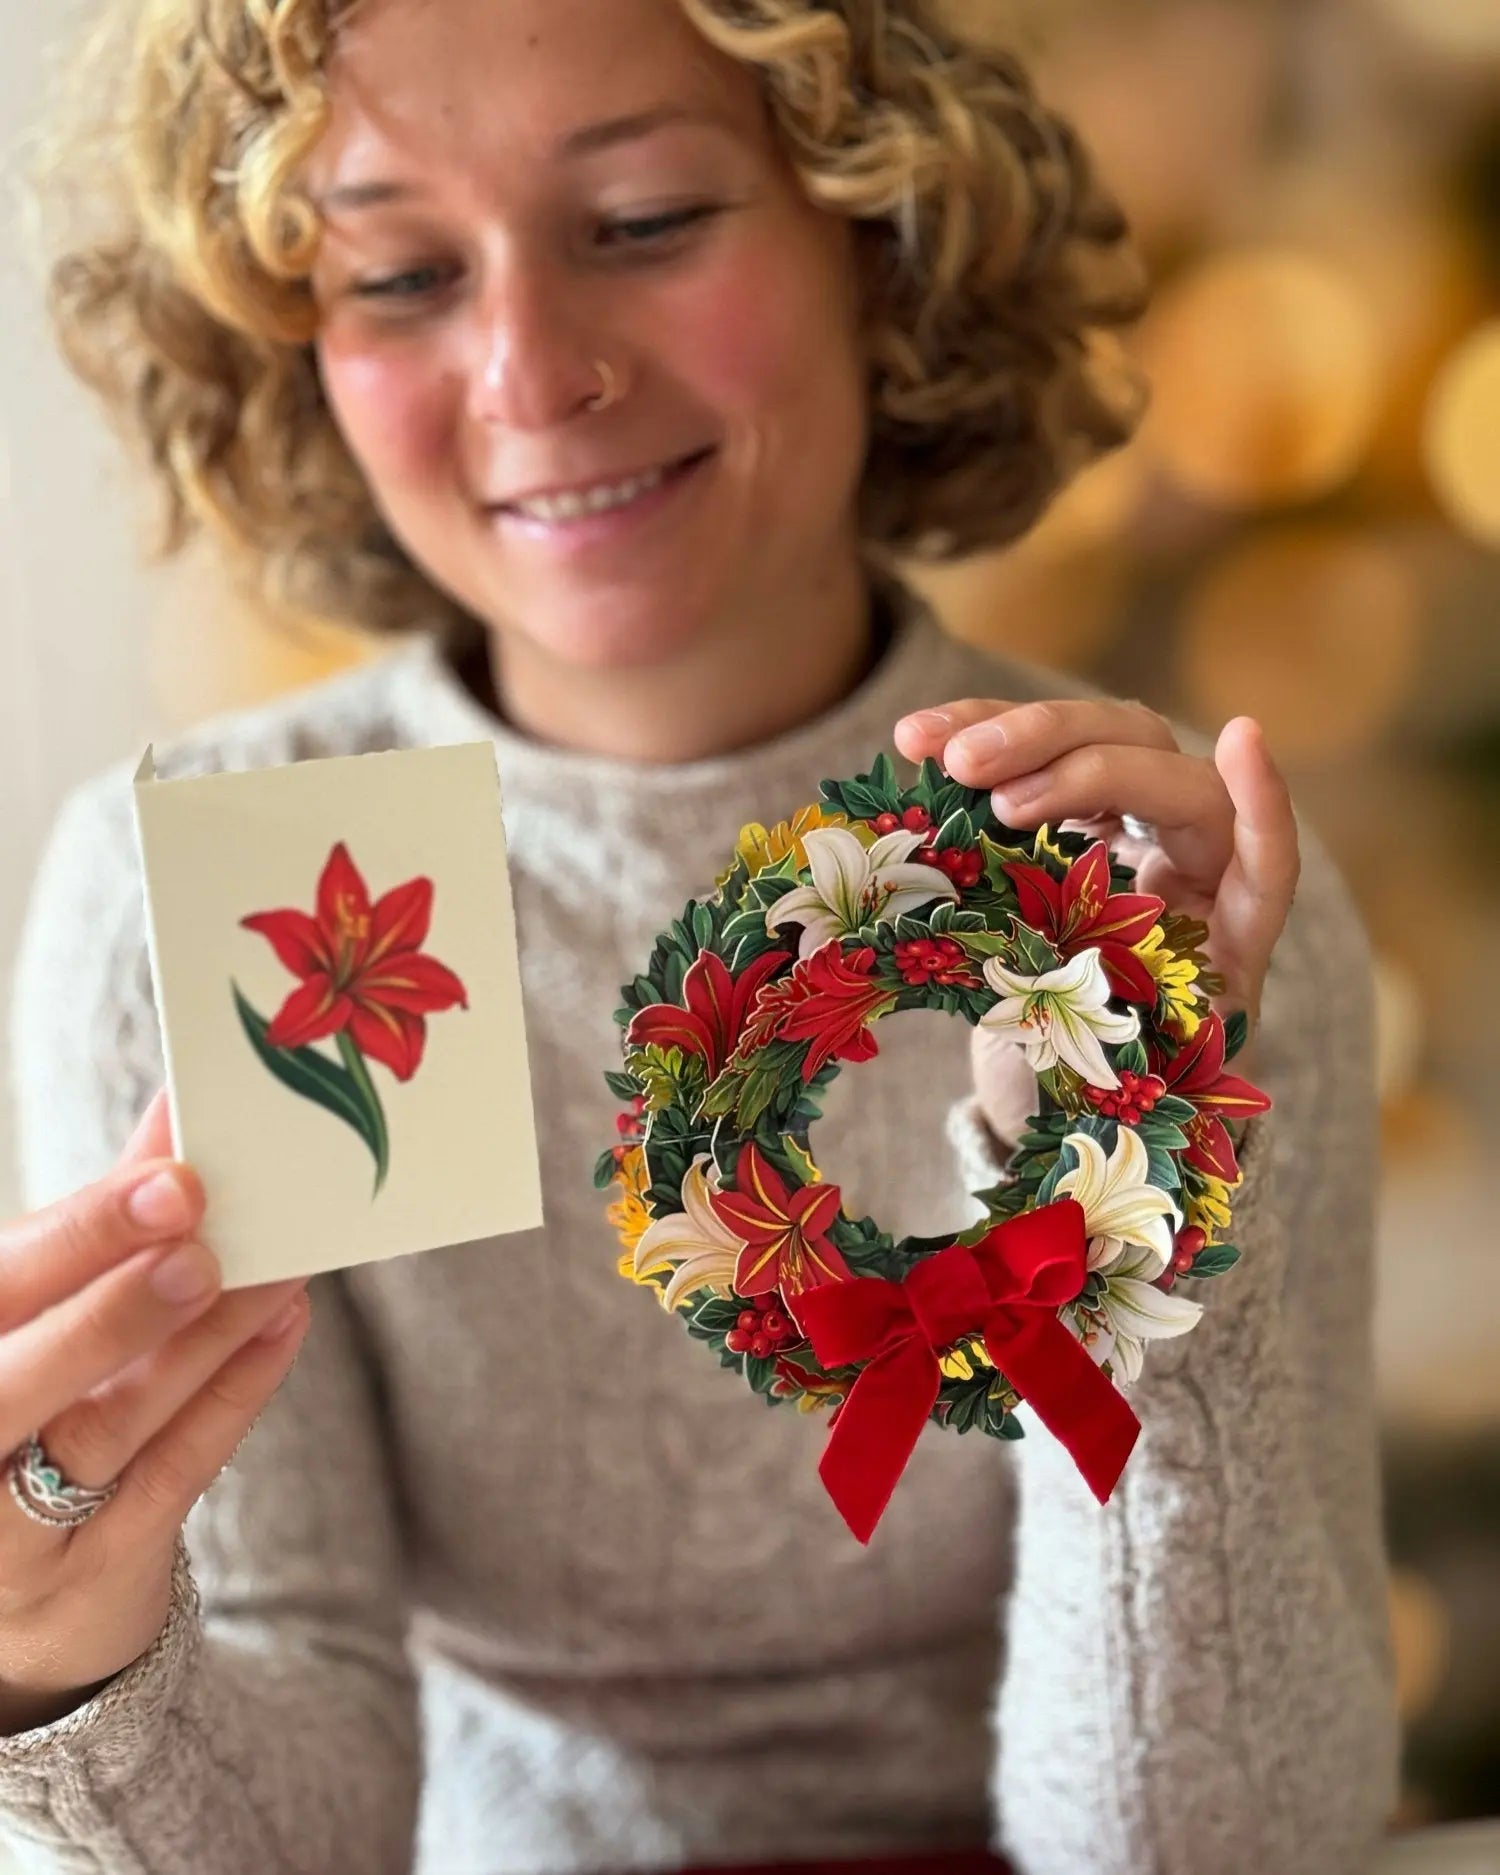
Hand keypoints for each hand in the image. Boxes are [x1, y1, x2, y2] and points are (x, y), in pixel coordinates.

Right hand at [0, 1091, 309, 1734]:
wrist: (21, 1597)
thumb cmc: (32, 1408)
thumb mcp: (41, 1314)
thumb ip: (98, 1222)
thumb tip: (175, 1106)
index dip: (82, 1233)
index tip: (173, 1180)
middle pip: (18, 1375)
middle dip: (118, 1304)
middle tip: (205, 1243)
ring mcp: (11, 1529)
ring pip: (104, 1427)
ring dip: (198, 1344)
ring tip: (273, 1275)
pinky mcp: (92, 1572)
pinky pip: (170, 1477)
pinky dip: (231, 1396)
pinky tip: (283, 1326)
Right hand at [894, 698, 1298, 1145]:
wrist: (1069, 1083)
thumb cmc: (1099, 1096)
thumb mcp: (1099, 1086)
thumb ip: (1089, 1058)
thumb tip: (1032, 1054)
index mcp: (1223, 936)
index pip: (1264, 860)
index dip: (1263, 805)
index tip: (1240, 738)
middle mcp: (1190, 863)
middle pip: (1162, 770)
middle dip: (1074, 762)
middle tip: (979, 779)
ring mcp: (1134, 828)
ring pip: (1100, 739)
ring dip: (1013, 732)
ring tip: (927, 747)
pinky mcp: (1075, 814)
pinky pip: (1037, 757)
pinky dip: (979, 742)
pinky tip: (915, 742)